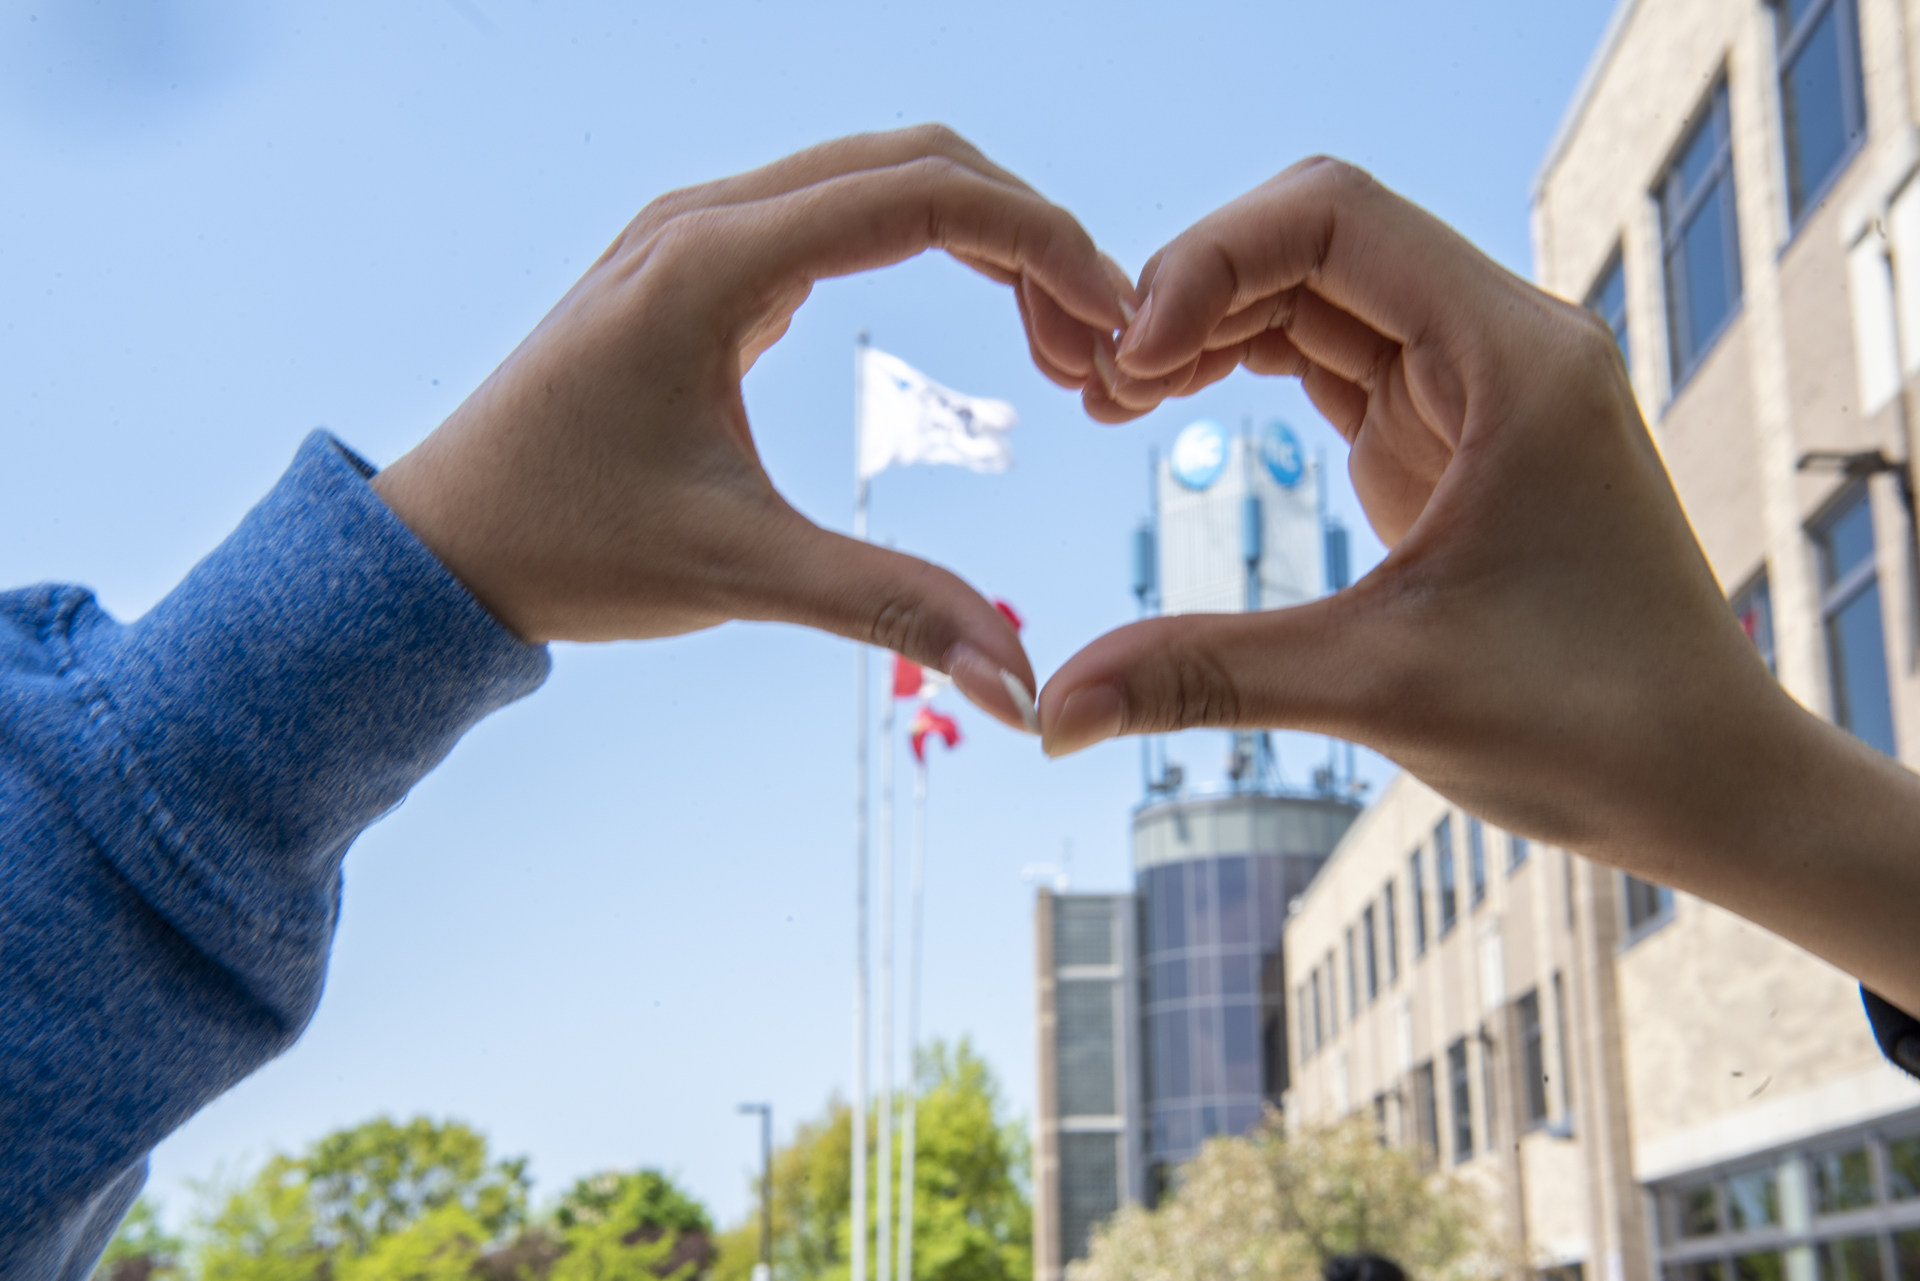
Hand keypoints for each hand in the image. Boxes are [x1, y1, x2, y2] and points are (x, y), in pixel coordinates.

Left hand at [371, 126, 1135, 731]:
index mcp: (713, 262)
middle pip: (916, 160)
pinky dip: (921, 244)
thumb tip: (1023, 689)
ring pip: (878, 176)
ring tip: (1054, 334)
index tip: (1115, 321)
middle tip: (1102, 338)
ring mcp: (693, 231)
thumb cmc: (566, 549)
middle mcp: (704, 217)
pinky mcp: (691, 265)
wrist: (439, 547)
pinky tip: (967, 318)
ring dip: (980, 234)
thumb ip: (894, 609)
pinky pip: (833, 213)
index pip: (925, 193)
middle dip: (1029, 234)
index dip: (1043, 244)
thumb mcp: (739, 574)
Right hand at [1041, 158, 1919, 1011]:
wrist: (1706, 781)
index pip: (1335, 218)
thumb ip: (1207, 676)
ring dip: (1210, 326)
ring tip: (1113, 399)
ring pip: (1317, 295)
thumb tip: (1049, 713)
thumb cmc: (1594, 724)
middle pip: (1314, 239)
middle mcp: (1501, 345)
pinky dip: (1246, 368)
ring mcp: (1475, 389)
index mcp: (1513, 358)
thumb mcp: (1381, 687)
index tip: (1130, 361)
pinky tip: (1173, 407)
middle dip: (1192, 288)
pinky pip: (1331, 360)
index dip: (1209, 261)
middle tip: (1095, 385)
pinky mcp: (1449, 440)